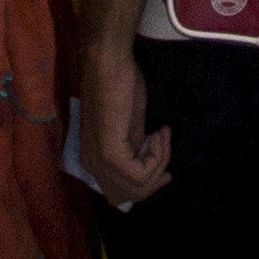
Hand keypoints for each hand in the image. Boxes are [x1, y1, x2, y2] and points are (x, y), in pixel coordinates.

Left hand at [84, 30, 174, 206]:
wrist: (110, 63)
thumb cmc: (119, 86)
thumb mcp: (128, 128)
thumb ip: (132, 150)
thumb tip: (148, 168)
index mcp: (92, 160)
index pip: (120, 194)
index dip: (146, 187)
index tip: (165, 173)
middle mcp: (91, 165)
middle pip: (129, 195)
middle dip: (155, 179)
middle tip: (167, 153)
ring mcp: (99, 161)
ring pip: (137, 186)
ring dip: (159, 163)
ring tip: (162, 135)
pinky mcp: (110, 154)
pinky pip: (141, 173)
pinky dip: (158, 156)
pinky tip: (160, 133)